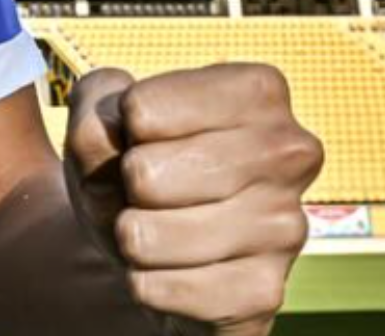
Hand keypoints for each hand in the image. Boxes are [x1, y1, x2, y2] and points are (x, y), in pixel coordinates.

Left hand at [64, 64, 323, 335]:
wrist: (155, 244)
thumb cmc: (136, 161)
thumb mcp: (101, 115)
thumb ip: (94, 106)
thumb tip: (113, 133)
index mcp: (258, 91)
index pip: (139, 110)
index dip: (119, 129)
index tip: (143, 134)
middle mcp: (290, 153)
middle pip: (143, 174)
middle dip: (123, 188)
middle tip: (148, 190)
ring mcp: (286, 226)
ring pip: (147, 235)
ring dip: (130, 237)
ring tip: (157, 228)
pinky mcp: (266, 292)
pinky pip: (161, 289)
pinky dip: (144, 282)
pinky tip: (169, 271)